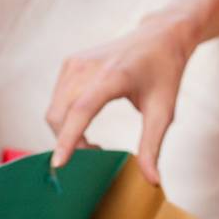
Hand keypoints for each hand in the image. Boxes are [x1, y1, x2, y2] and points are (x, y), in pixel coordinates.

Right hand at [45, 12, 198, 184]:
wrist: (159, 36)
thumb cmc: (164, 73)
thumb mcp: (164, 111)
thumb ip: (153, 146)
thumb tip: (152, 181)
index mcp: (113, 76)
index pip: (82, 110)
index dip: (68, 138)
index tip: (59, 163)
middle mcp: (88, 66)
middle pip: (60, 115)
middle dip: (68, 143)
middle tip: (96, 155)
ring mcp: (75, 62)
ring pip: (54, 110)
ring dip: (65, 133)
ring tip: (94, 143)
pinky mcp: (70, 63)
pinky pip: (57, 100)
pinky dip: (64, 118)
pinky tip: (86, 123)